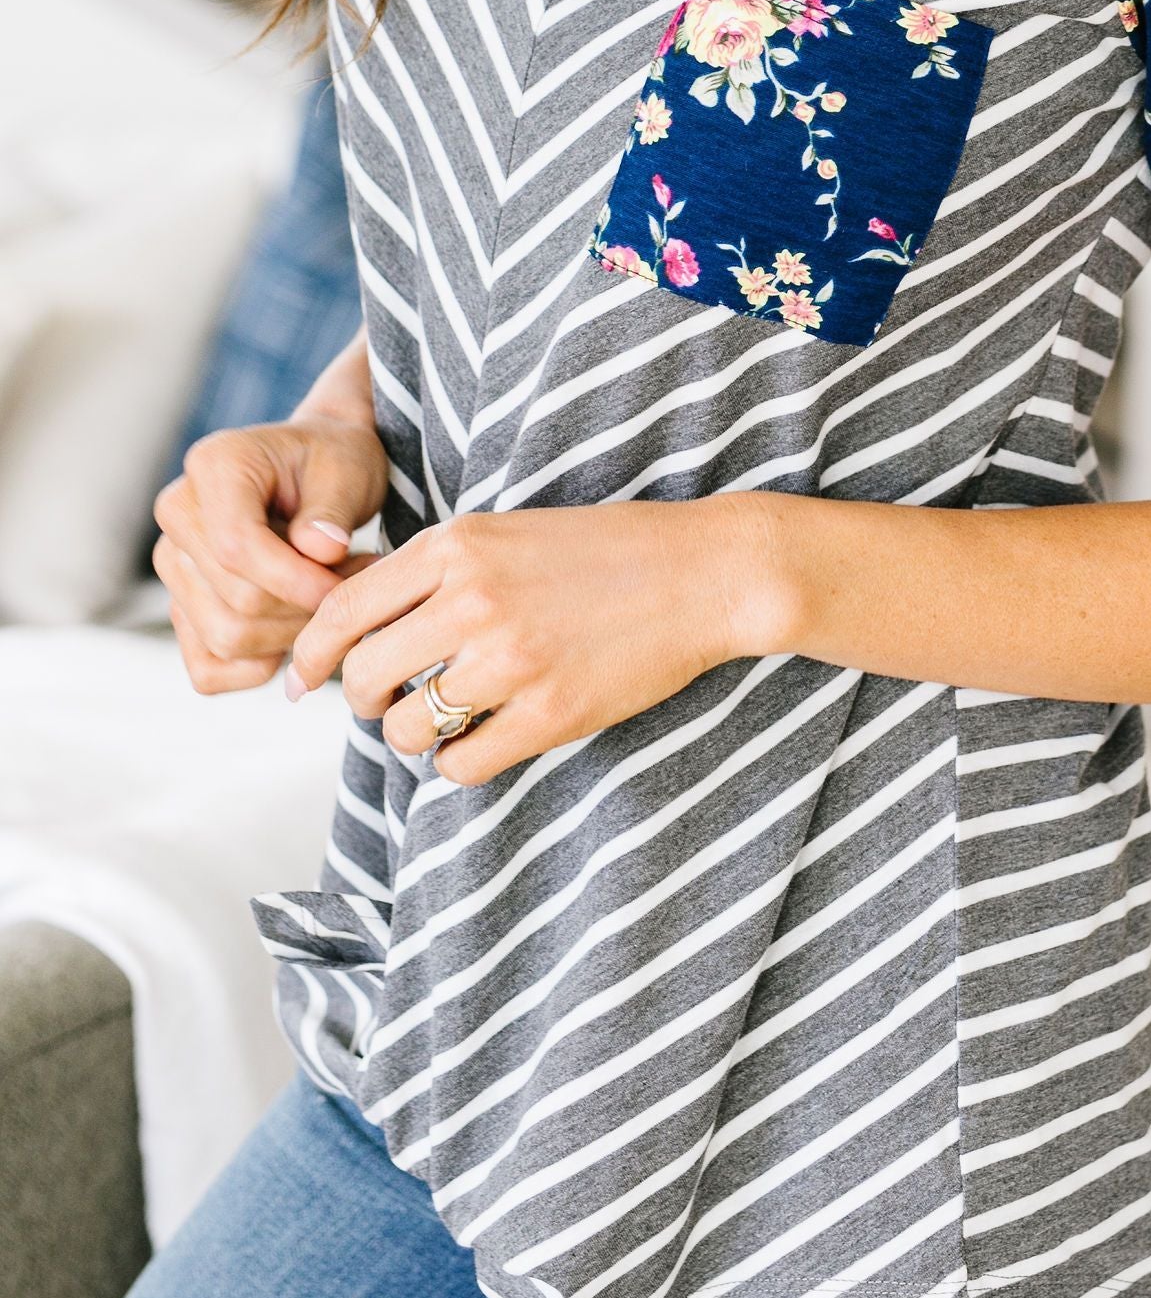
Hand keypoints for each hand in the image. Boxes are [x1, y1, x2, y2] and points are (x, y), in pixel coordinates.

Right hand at [153, 416, 388, 693]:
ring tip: (330, 598)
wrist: (318, 470)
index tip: (342, 587)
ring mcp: (172, 565)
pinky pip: (208, 668)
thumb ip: (332, 510)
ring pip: (225, 638)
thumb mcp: (348, 471)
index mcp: (213, 466)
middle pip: (236, 600)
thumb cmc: (333, 465)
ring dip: (290, 634)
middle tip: (352, 583)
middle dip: (304, 606)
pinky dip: (260, 665)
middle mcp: (178, 515)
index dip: (294, 580)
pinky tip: (295, 627)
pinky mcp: (180, 607)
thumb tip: (318, 550)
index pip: (235, 548)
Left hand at [288, 503, 767, 785]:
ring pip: (408, 729)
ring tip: (444, 721)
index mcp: (457, 546)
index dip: (308, 654)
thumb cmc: (602, 551)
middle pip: (364, 676)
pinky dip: (458, 762)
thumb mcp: (505, 533)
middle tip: (387, 703)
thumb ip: (433, 571)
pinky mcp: (550, 713)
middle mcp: (473, 600)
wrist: (702, 572)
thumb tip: (353, 631)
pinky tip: (482, 740)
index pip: (342, 610)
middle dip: (364, 700)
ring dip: (413, 736)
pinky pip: (462, 764)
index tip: (300, 681)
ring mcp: (511, 659)